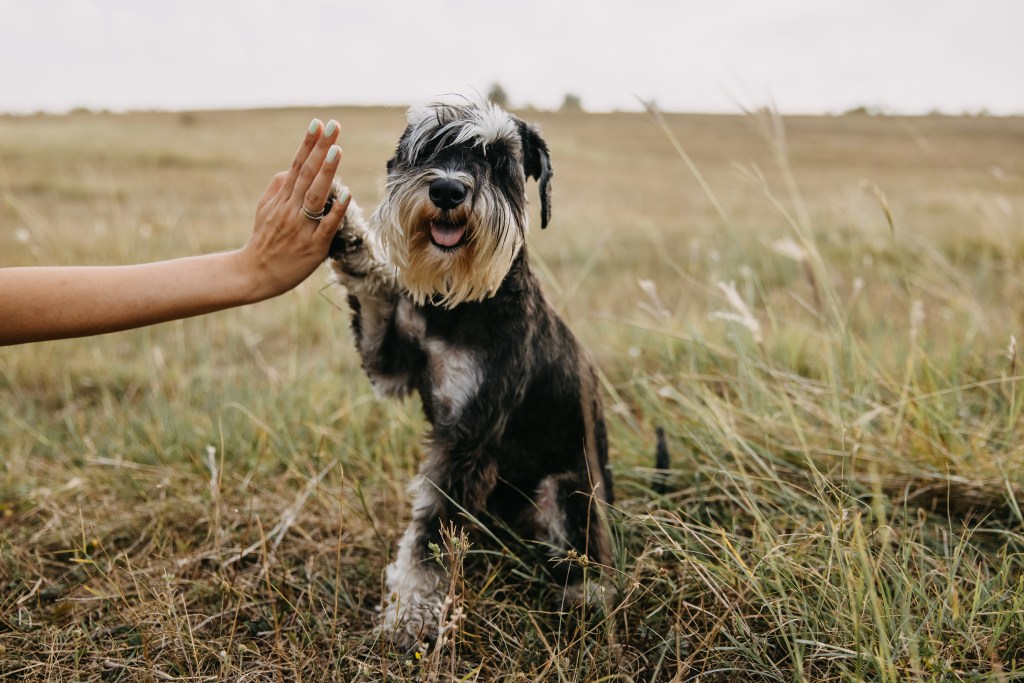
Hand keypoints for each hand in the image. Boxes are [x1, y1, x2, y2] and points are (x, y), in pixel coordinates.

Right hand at [234, 118, 351, 300]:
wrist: (254, 274)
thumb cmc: (264, 241)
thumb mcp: (264, 209)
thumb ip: (277, 187)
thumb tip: (289, 168)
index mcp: (281, 198)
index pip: (297, 165)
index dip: (308, 144)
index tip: (319, 123)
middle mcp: (290, 209)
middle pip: (307, 174)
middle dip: (321, 149)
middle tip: (333, 126)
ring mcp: (301, 228)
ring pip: (315, 196)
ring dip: (326, 172)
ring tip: (338, 150)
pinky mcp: (312, 247)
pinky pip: (326, 227)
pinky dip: (336, 211)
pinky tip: (346, 195)